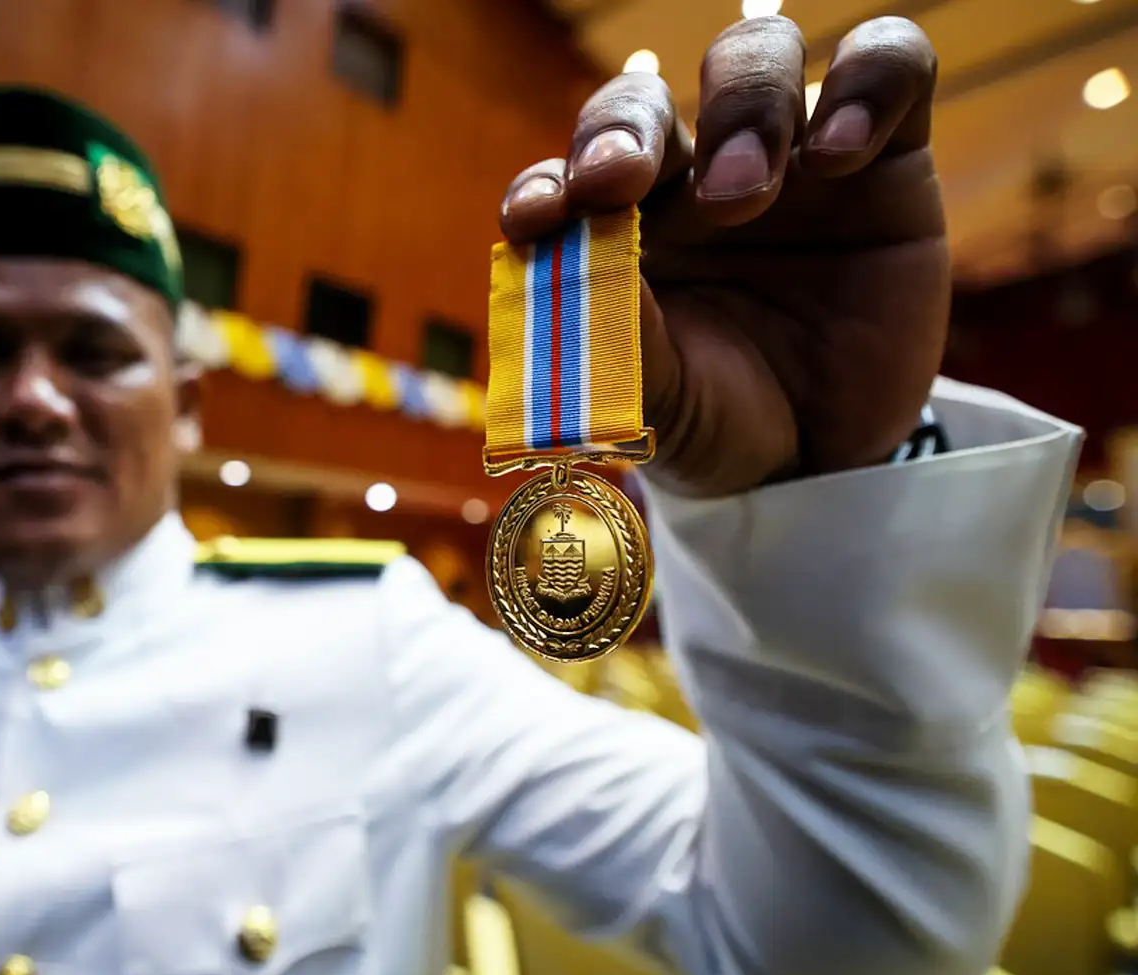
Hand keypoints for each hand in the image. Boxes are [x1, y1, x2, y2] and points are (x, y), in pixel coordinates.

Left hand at [500, 16, 944, 497]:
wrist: (828, 463)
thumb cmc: (719, 422)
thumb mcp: (657, 406)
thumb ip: (617, 342)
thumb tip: (580, 269)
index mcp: (619, 225)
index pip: (569, 170)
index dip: (547, 181)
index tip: (538, 219)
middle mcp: (692, 175)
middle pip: (644, 98)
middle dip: (624, 126)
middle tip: (621, 179)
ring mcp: (790, 153)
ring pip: (756, 56)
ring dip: (740, 105)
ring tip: (740, 194)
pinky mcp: (887, 153)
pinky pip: (890, 61)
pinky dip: (867, 84)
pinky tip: (840, 153)